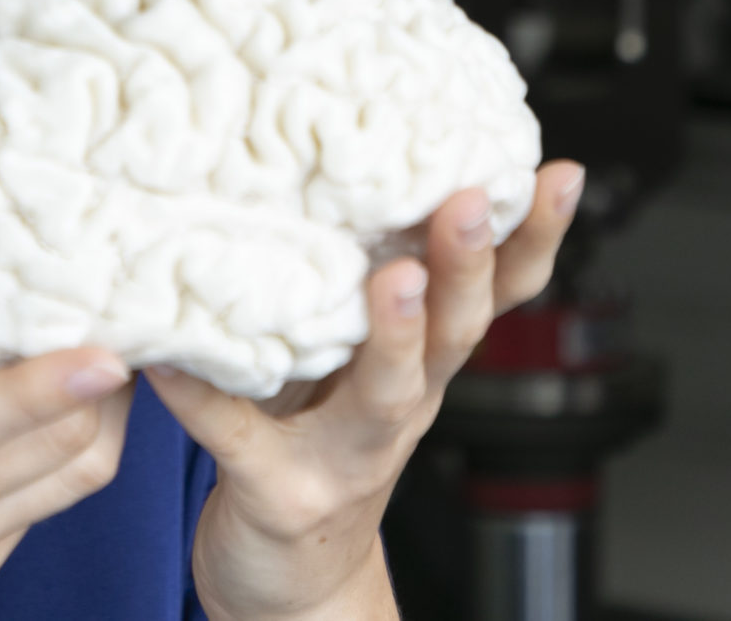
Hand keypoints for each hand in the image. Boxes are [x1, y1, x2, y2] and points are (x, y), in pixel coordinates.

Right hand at [0, 78, 135, 620]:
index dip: (40, 387)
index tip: (110, 350)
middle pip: (49, 449)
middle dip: (108, 375)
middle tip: (135, 287)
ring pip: (69, 476)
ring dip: (105, 405)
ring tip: (120, 322)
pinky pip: (49, 497)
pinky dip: (72, 436)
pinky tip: (71, 381)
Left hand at [145, 162, 586, 620]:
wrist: (292, 582)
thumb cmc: (315, 444)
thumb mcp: (356, 362)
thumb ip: (354, 280)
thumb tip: (336, 152)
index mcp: (424, 367)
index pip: (496, 295)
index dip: (532, 238)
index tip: (559, 174)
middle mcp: (400, 409)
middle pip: (455, 336)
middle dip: (467, 268)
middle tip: (468, 201)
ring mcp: (345, 457)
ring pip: (386, 396)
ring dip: (395, 337)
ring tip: (394, 279)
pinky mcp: (277, 492)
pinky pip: (237, 437)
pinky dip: (204, 396)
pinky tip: (171, 355)